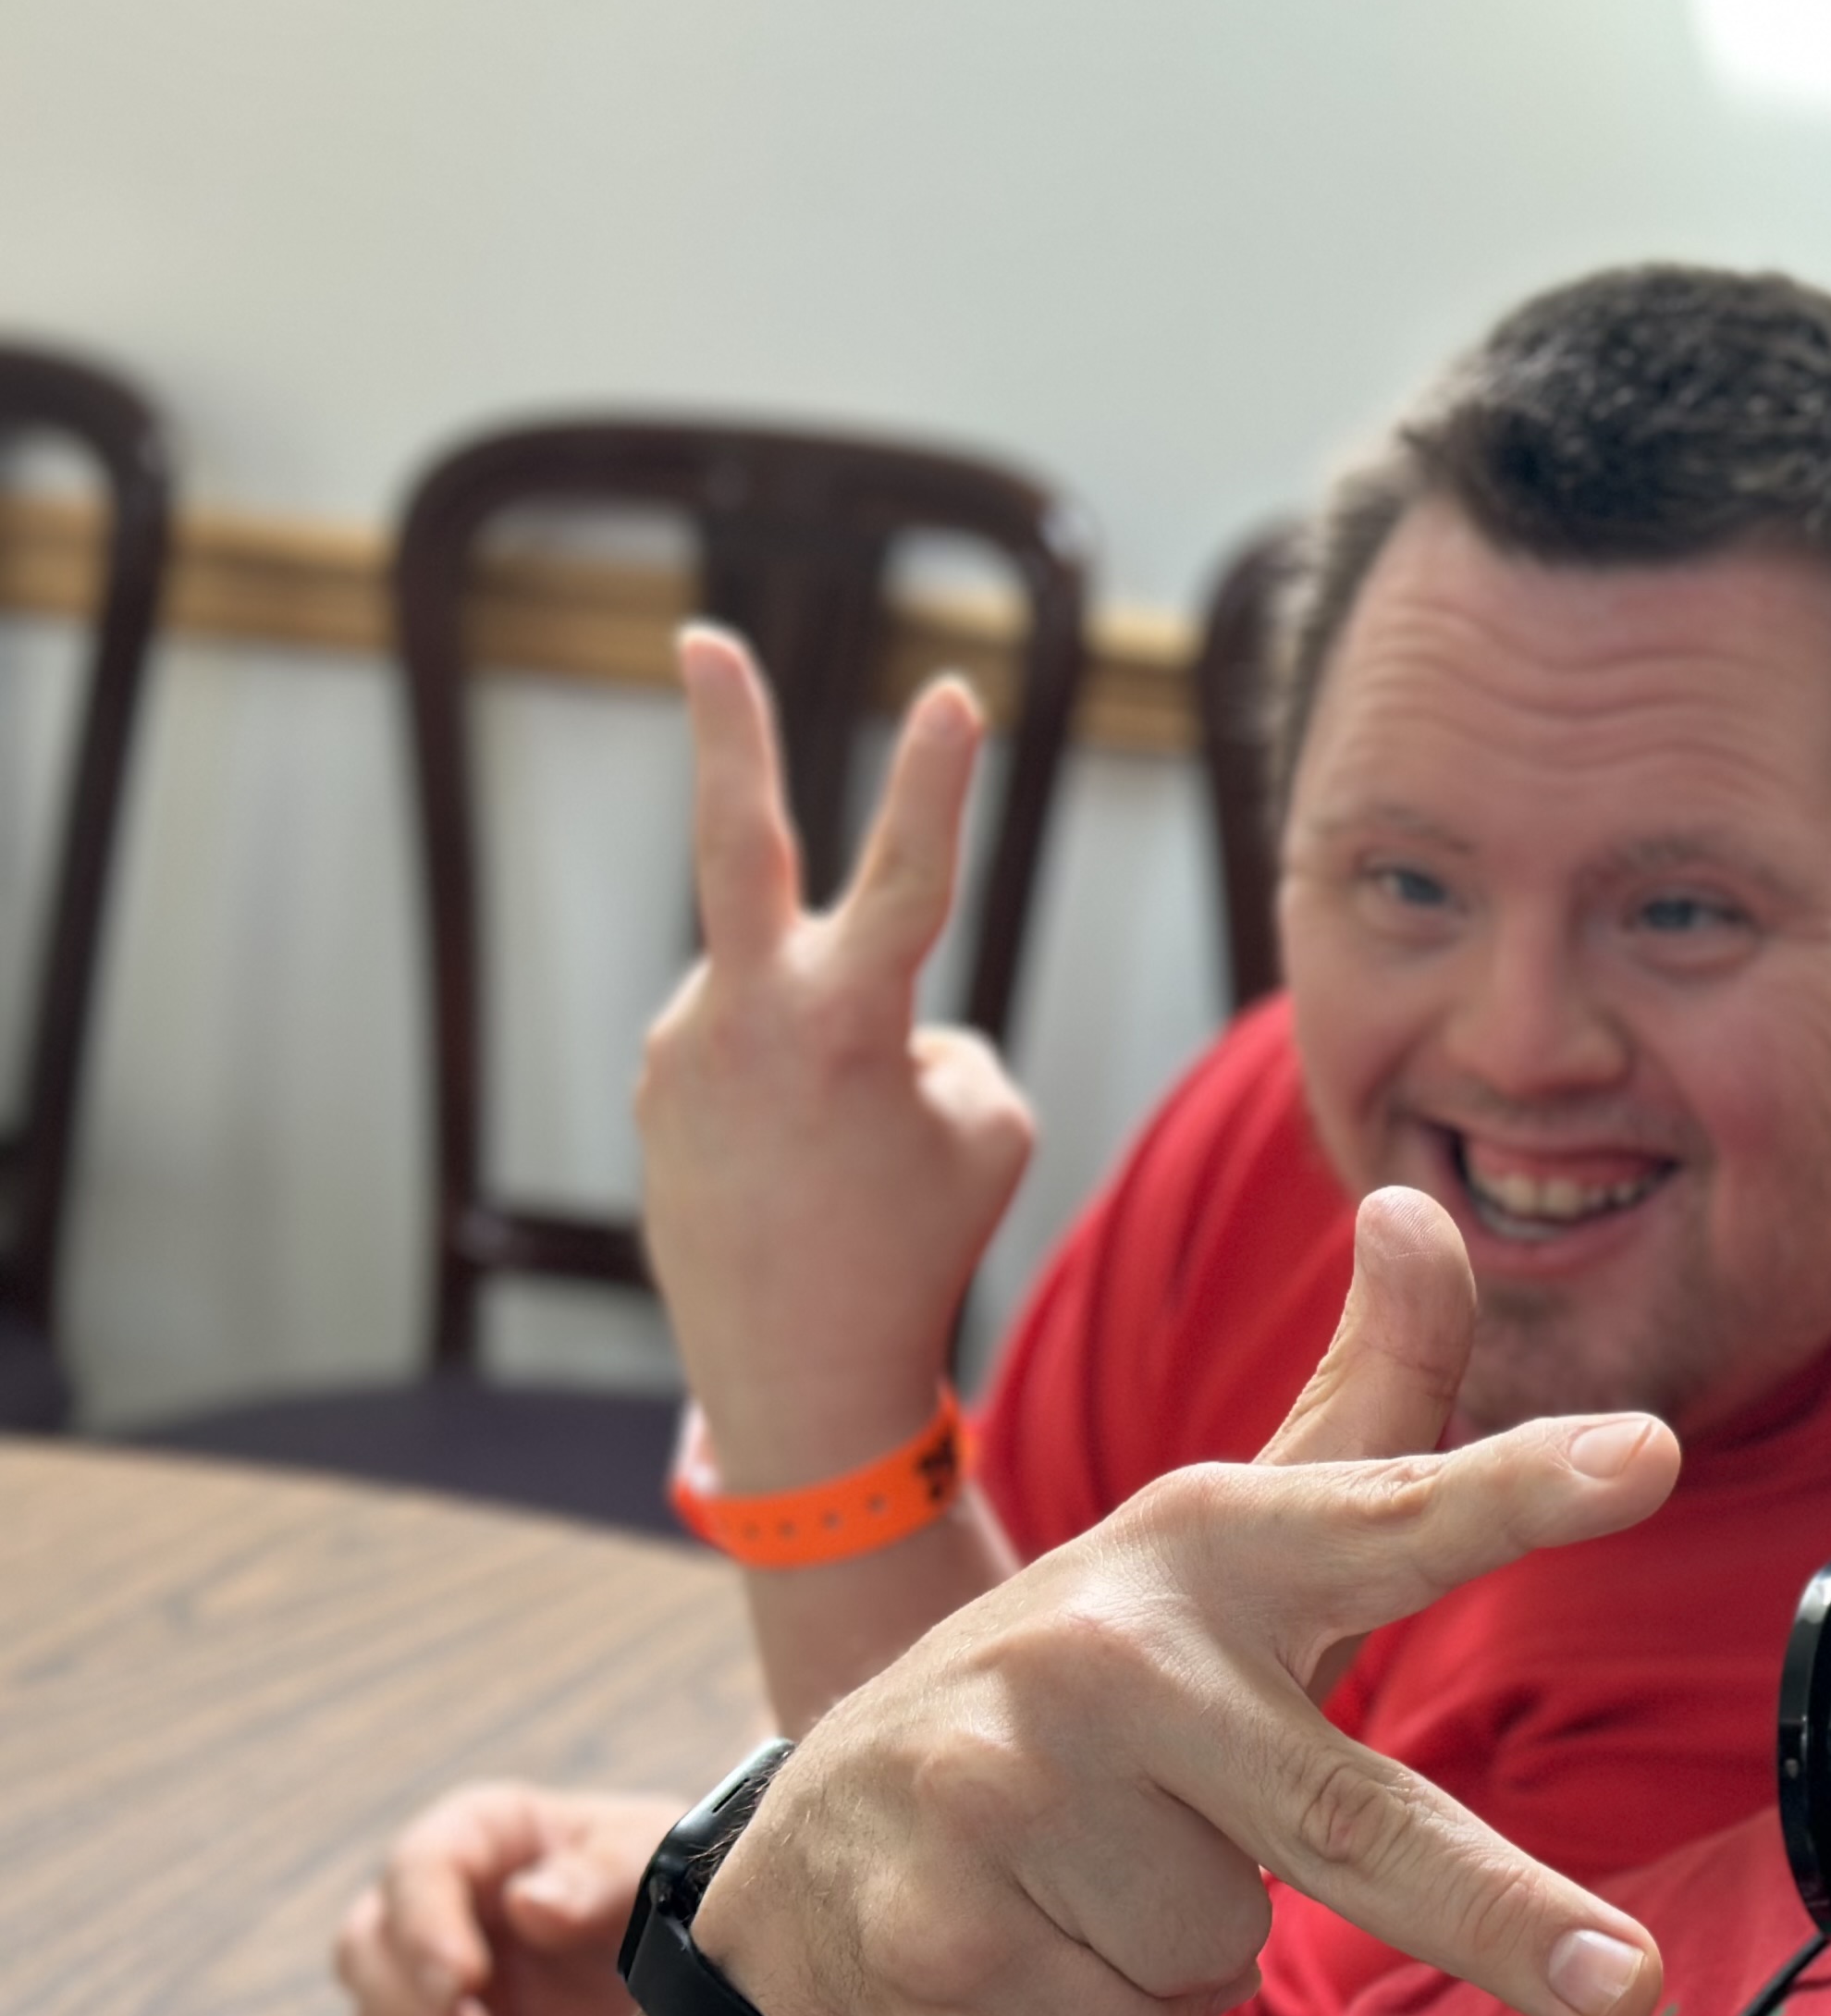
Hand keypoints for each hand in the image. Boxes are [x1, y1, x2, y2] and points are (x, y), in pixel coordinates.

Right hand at [331, 1785, 683, 2015]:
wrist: (699, 1943)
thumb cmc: (667, 1874)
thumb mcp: (650, 1858)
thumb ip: (598, 1876)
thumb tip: (529, 1907)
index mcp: (481, 1835)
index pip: (422, 1869)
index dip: (429, 1925)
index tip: (463, 1979)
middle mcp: (438, 1905)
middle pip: (373, 1950)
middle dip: (409, 2005)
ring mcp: (431, 1978)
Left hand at [636, 627, 1033, 1491]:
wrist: (791, 1374)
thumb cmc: (914, 1248)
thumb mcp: (987, 1132)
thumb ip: (945, 1040)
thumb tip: (882, 1023)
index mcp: (841, 1020)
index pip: (910, 872)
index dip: (938, 778)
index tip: (953, 692)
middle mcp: (742, 1014)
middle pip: (736, 842)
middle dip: (728, 731)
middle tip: (703, 641)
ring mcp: (683, 1048)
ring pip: (797, 1002)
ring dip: (837, 1061)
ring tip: (842, 1172)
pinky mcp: (657, 1090)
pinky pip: (756, 1058)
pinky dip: (798, 1101)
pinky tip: (798, 1180)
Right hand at [691, 1189, 1681, 2015]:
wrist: (821, 1845)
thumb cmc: (1098, 1684)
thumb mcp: (1232, 1542)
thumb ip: (1366, 1401)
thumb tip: (1420, 1204)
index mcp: (1213, 1550)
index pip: (1389, 1509)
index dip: (1520, 1482)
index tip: (1650, 1454)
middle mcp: (1109, 1652)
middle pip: (1346, 1814)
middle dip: (1502, 1912)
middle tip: (1627, 1987)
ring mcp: (1009, 1787)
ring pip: (1223, 1948)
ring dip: (1178, 1945)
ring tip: (1086, 1872)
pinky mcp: (940, 1929)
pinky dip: (1088, 2013)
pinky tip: (1011, 1937)